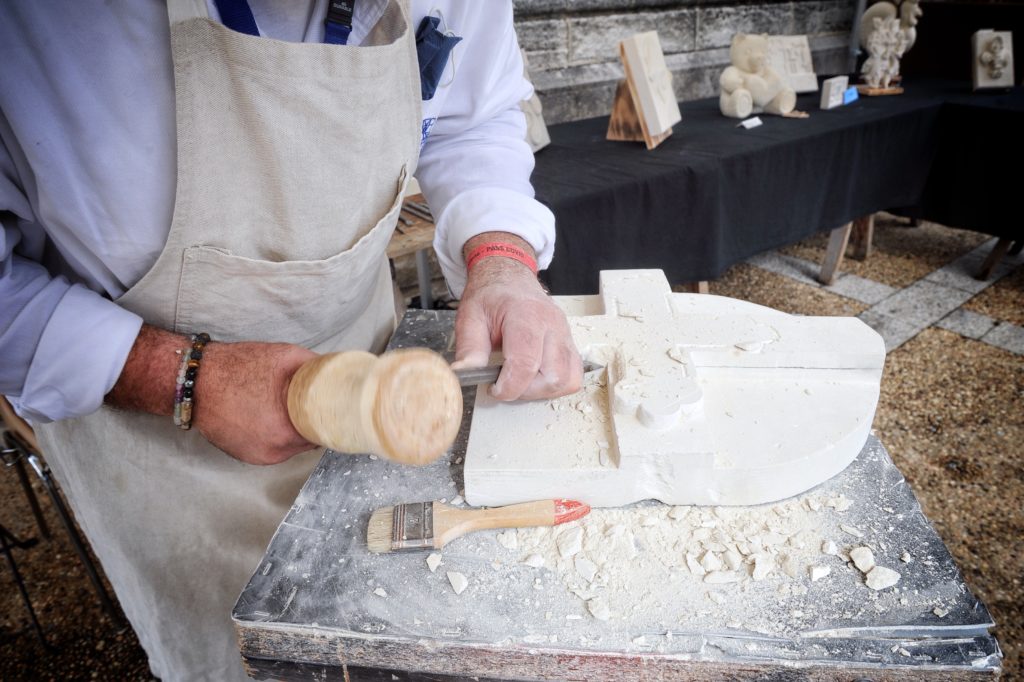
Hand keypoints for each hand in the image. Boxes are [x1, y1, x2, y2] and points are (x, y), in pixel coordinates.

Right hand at [106, 325, 316, 464]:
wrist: (194, 380)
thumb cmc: (237, 367)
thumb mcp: (285, 356)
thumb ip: (316, 367)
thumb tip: (339, 372)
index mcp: (285, 429)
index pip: (324, 434)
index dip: (331, 421)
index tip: (335, 412)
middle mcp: (271, 450)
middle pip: (307, 442)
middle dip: (312, 425)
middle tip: (313, 406)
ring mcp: (255, 456)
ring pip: (289, 447)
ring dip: (293, 432)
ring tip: (289, 410)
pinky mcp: (243, 455)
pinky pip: (271, 448)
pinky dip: (275, 435)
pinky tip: (271, 418)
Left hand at [453, 238, 581, 400]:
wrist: (510, 279)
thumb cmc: (491, 297)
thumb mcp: (470, 317)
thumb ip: (469, 348)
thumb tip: (464, 374)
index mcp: (525, 315)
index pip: (526, 364)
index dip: (509, 387)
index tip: (494, 388)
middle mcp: (552, 325)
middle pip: (552, 377)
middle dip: (525, 391)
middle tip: (506, 383)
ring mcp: (565, 334)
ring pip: (567, 380)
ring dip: (542, 391)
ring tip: (521, 381)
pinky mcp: (570, 343)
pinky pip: (574, 374)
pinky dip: (556, 384)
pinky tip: (536, 378)